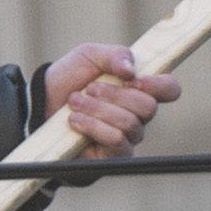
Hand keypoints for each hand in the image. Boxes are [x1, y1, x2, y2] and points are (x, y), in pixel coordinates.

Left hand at [44, 41, 179, 157]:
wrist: (41, 101)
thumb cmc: (69, 77)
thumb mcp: (89, 55)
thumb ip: (114, 55)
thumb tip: (130, 70)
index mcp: (139, 88)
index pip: (170, 89)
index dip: (160, 85)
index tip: (133, 79)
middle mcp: (138, 115)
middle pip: (148, 107)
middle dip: (115, 95)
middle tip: (90, 88)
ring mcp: (127, 137)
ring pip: (129, 124)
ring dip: (98, 109)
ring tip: (75, 102)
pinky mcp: (112, 155)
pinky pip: (116, 141)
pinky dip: (94, 126)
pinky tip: (75, 120)